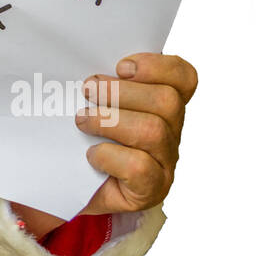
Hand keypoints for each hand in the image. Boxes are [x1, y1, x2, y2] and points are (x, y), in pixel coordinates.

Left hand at [75, 52, 197, 214]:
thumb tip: (83, 65)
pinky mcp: (151, 190)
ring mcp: (165, 163)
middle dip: (122, 91)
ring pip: (154, 131)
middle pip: (168, 101)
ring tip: (82, 120)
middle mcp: (171, 132)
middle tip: (88, 89)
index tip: (121, 66)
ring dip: (110, 121)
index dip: (159, 67)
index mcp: (163, 105)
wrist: (71, 185)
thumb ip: (99, 82)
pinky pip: (140, 167)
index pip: (184, 78)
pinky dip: (111, 156)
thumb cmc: (82, 138)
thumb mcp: (92, 103)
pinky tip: (91, 155)